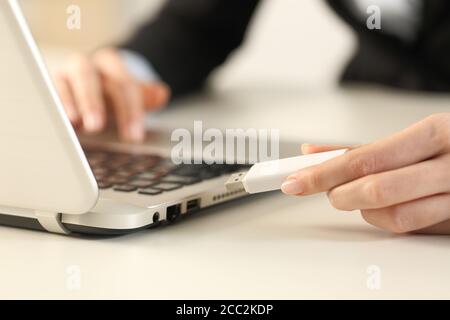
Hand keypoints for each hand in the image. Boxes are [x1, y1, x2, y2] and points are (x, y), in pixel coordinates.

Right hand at [53, 48, 169, 141]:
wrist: (95, 83)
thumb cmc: (115, 93)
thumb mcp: (134, 93)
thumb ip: (147, 95)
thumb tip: (162, 94)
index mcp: (111, 63)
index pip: (122, 84)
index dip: (129, 110)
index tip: (134, 136)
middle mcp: (86, 65)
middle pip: (88, 76)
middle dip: (92, 101)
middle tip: (97, 126)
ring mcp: (65, 74)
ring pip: (64, 81)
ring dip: (69, 102)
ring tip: (74, 123)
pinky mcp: (51, 87)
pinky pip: (49, 93)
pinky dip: (55, 106)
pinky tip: (60, 122)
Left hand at [281, 113, 449, 234]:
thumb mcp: (412, 136)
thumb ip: (362, 148)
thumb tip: (314, 153)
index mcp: (434, 133)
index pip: (365, 158)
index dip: (324, 173)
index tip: (296, 181)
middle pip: (378, 190)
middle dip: (342, 195)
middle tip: (331, 192)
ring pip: (396, 217)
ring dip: (367, 211)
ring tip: (362, 198)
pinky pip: (416, 229)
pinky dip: (391, 221)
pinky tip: (389, 208)